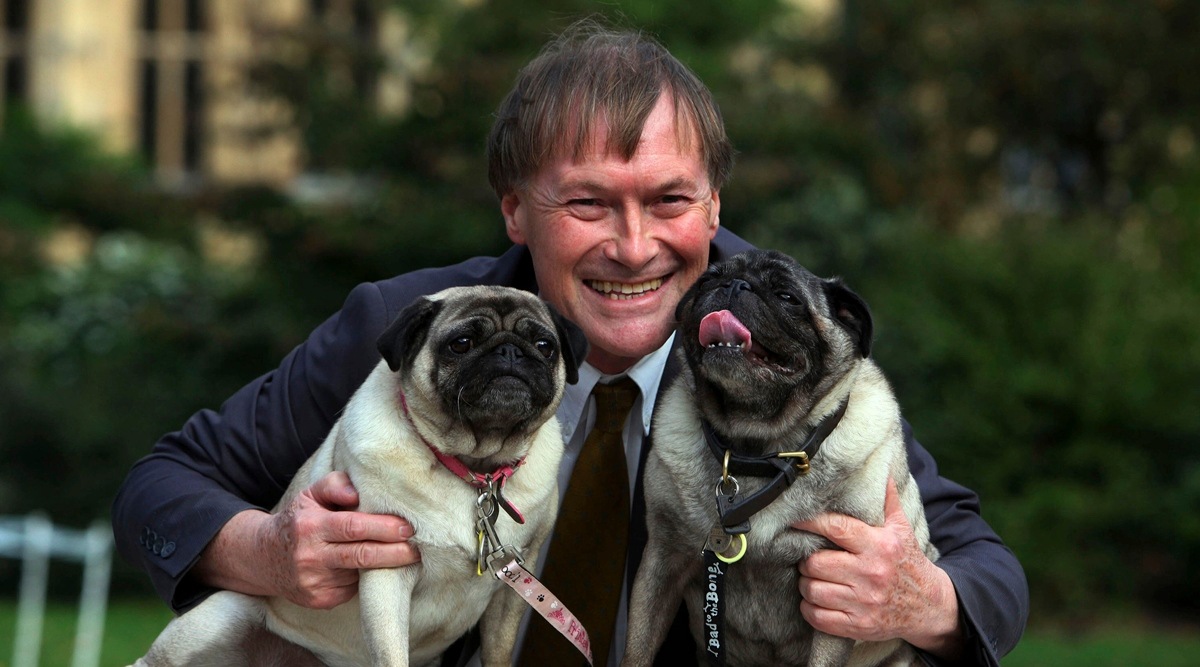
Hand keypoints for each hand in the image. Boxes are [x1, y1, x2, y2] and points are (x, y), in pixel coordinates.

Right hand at [194, 471, 419, 608]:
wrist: (263, 558)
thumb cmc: (297, 521)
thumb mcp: (310, 495)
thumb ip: (335, 485)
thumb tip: (357, 493)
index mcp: (309, 526)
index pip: (353, 527)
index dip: (383, 528)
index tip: (407, 527)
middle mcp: (310, 556)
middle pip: (361, 556)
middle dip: (395, 553)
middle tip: (418, 547)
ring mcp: (314, 582)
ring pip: (360, 573)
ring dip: (383, 565)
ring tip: (403, 554)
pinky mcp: (320, 600)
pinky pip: (353, 588)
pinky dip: (365, 578)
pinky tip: (370, 568)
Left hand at [791, 478, 963, 658]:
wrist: (931, 607)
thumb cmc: (908, 563)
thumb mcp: (903, 530)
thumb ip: (888, 501)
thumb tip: (881, 471)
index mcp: (879, 545)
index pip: (835, 528)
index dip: (810, 522)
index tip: (795, 520)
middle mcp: (871, 573)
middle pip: (816, 562)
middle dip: (807, 560)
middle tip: (811, 558)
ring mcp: (864, 602)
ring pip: (813, 589)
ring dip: (806, 584)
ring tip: (813, 578)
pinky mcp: (858, 626)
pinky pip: (818, 616)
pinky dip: (810, 608)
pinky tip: (816, 600)